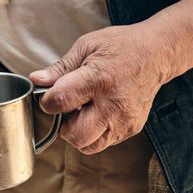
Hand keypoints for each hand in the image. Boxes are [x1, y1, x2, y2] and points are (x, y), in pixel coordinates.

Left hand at [30, 24, 169, 153]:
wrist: (157, 54)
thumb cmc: (120, 47)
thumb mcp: (86, 47)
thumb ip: (59, 68)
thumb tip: (36, 80)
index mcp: (98, 79)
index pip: (59, 102)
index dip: (47, 102)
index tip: (49, 96)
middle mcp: (113, 104)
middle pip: (74, 135)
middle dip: (63, 124)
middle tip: (68, 108)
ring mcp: (124, 120)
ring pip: (88, 145)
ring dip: (77, 133)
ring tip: (82, 113)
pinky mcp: (131, 129)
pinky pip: (102, 143)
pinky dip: (93, 134)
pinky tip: (96, 115)